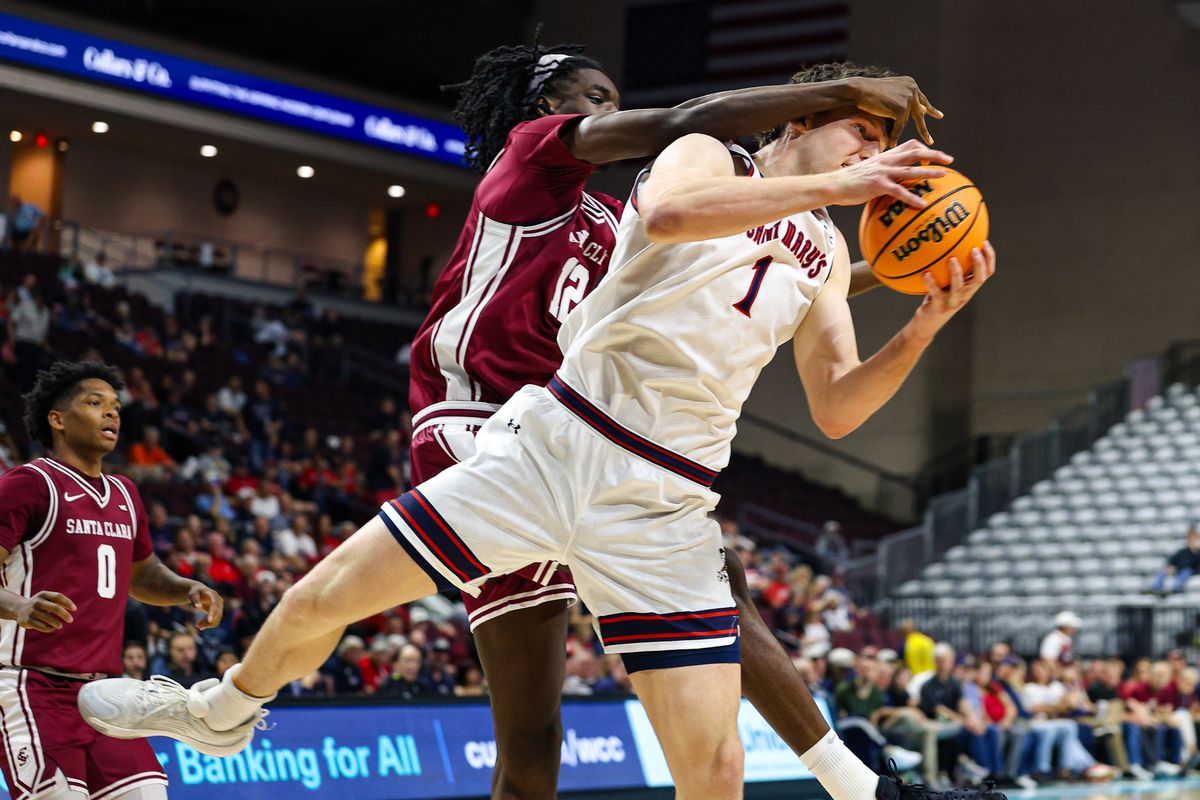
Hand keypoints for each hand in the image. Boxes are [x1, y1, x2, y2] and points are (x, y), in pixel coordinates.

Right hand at [16, 591, 75, 632]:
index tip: (75, 609)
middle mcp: (37, 602)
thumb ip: (59, 601)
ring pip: (49, 619)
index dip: (68, 603)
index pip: (58, 597)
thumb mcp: (47, 599)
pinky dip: (49, 628)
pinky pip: (42, 626)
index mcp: (43, 594)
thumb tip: (73, 608)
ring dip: (57, 623)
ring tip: (60, 626)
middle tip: (71, 620)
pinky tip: (52, 628)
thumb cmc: (39, 604)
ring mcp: (32, 611)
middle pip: (55, 608)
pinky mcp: (27, 621)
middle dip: (65, 615)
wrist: (18, 609)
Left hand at [188, 584, 223, 629]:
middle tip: (197, 625)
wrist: (200, 592)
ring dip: (207, 625)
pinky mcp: (218, 612)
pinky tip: (200, 625)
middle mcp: (219, 601)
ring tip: (197, 625)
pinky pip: (216, 621)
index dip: (213, 612)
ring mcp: (220, 607)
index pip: (215, 604)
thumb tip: (197, 607)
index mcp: (214, 595)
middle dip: (208, 621)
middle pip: (217, 614)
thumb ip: (194, 599)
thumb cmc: (195, 592)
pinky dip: (208, 625)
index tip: (209, 620)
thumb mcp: (192, 594)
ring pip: (217, 619)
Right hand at [830, 140, 952, 207]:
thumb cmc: (849, 182)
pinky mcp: (878, 185)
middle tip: (950, 160)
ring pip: (911, 169)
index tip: (933, 156)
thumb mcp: (867, 172)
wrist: (833, 185)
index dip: (923, 148)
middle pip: (915, 152)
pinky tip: (921, 205)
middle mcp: (886, 161)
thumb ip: (882, 173)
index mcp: (885, 157)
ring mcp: (883, 172)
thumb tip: (891, 182)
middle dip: (935, 154)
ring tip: (945, 175)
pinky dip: (912, 198)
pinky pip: (899, 191)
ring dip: (929, 171)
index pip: (909, 146)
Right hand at [850, 76, 943, 148]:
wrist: (858, 90)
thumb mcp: (888, 95)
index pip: (922, 99)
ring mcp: (908, 98)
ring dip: (898, 132)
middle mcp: (912, 89)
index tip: (938, 116)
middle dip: (924, 129)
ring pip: (906, 122)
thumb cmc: (868, 93)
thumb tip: (919, 111)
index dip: (930, 109)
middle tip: (930, 141)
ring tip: (893, 142)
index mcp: (910, 84)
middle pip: (920, 113)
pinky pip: (899, 126)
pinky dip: (894, 135)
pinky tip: (891, 143)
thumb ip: (901, 101)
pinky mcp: (902, 108)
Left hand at [908, 241, 995, 342]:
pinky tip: (926, 274)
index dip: (989, 258)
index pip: (987, 273)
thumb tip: (946, 243)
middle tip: (974, 249)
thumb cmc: (936, 298)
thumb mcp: (945, 283)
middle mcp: (965, 295)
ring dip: (956, 273)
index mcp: (969, 288)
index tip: (984, 242)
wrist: (926, 323)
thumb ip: (949, 269)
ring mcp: (952, 302)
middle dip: (979, 264)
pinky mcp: (938, 308)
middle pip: (978, 279)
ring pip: (959, 287)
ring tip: (951, 259)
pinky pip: (936, 294)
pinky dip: (931, 284)